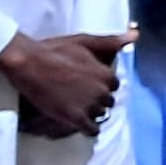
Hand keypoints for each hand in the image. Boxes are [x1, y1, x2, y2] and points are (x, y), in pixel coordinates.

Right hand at [0, 30, 133, 136]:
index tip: (89, 83)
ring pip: (99, 114)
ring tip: (76, 106)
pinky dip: (88, 128)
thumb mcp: (86, 41)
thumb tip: (136, 35)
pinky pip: (91, 130)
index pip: (113, 85)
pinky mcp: (74, 118)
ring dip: (91, 112)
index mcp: (106, 74)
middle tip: (80, 95)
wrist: (29, 62)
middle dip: (97, 99)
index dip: (102, 84)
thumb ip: (112, 41)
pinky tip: (79, 122)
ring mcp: (89, 106)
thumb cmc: (56, 50)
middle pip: (107, 101)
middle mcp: (102, 91)